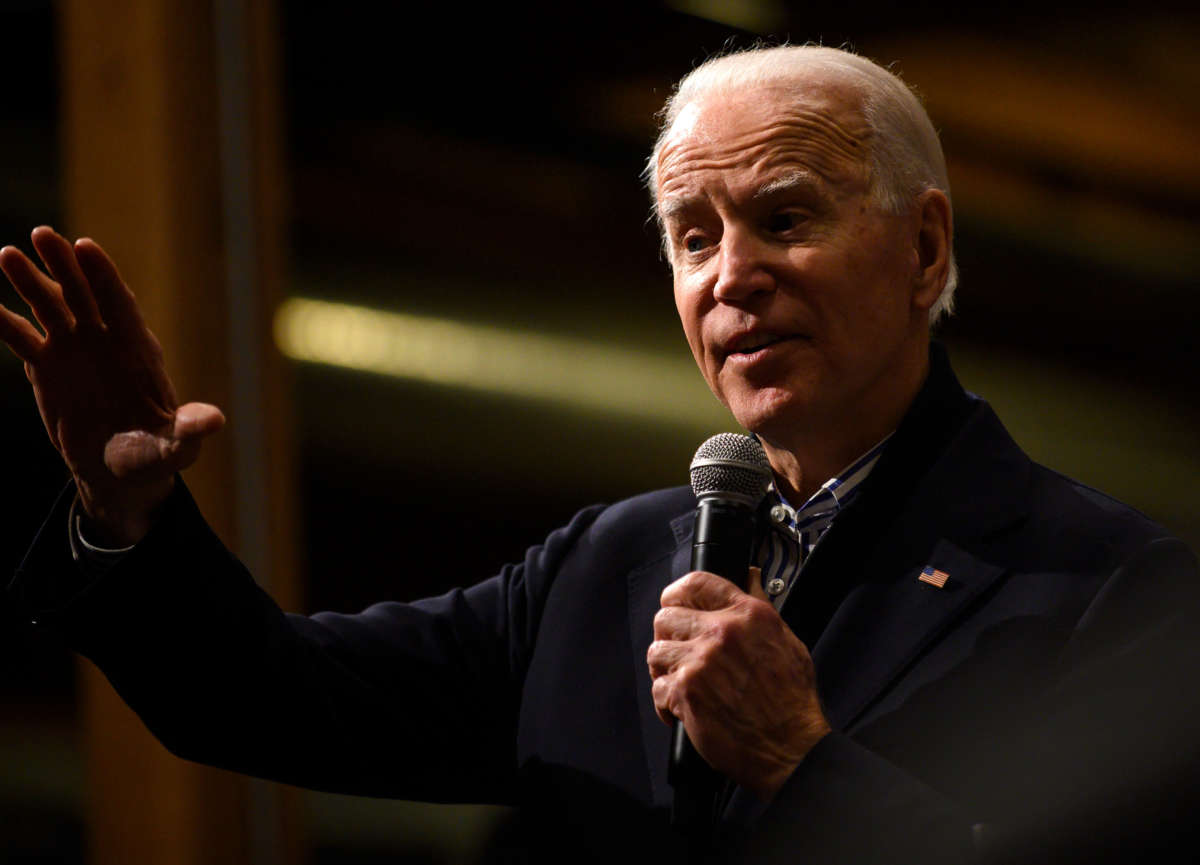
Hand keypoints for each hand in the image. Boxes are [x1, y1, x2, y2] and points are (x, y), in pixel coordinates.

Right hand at [0, 226, 224, 544]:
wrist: (119, 472)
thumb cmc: (156, 455)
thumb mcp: (175, 446)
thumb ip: (188, 430)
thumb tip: (215, 420)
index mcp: (138, 350)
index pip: (120, 304)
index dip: (104, 276)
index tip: (85, 246)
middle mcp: (105, 341)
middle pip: (84, 294)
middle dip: (65, 265)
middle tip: (42, 234)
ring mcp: (75, 351)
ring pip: (50, 308)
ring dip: (30, 282)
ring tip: (7, 255)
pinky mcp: (48, 368)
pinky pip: (22, 339)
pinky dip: (4, 322)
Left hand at [648, 569, 830, 799]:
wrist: (792, 747)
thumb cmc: (792, 699)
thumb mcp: (786, 640)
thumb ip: (761, 605)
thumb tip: (749, 576)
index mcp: (748, 615)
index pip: (696, 583)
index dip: (678, 593)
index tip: (674, 605)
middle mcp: (722, 632)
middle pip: (666, 616)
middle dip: (668, 636)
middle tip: (678, 652)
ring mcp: (702, 661)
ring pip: (656, 652)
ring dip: (664, 669)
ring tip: (680, 682)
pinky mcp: (687, 692)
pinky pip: (657, 688)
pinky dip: (665, 703)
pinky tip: (681, 709)